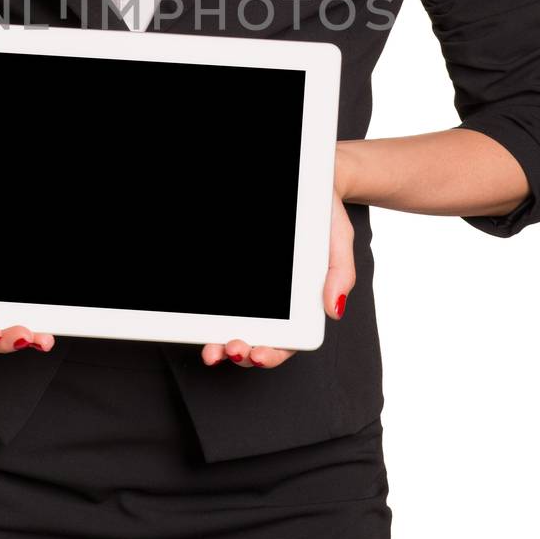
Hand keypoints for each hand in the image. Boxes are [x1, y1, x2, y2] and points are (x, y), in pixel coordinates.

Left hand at [200, 181, 355, 368]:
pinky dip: (208, 311)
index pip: (285, 341)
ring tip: (212, 347)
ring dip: (218, 340)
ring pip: (231, 323)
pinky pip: (219, 299)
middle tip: (232, 349)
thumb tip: (334, 309)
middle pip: (253, 338)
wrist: (310, 183)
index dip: (270, 354)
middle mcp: (273, 302)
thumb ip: (341, 274)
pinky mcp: (233, 271)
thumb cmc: (325, 218)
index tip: (259, 354)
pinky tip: (199, 314)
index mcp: (300, 305)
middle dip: (240, 352)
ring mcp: (251, 291)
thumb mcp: (339, 242)